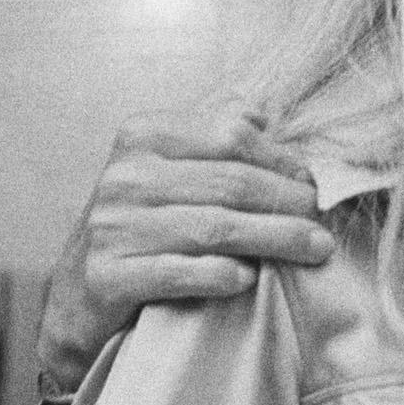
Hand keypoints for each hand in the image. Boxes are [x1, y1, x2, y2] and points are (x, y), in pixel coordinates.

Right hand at [35, 103, 328, 404]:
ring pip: (214, 228)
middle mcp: (125, 177)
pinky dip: (221, 275)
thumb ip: (210, 137)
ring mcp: (113, 227)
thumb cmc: (139, 227)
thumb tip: (259, 109)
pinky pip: (180, 273)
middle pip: (230, 184)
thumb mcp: (165, 170)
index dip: (282, 161)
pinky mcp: (110, 276)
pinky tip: (249, 280)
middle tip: (324, 221)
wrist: (79, 295)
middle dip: (288, 203)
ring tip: (315, 249)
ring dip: (275, 239)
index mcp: (142, 137)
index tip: (315, 183)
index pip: (230, 138)